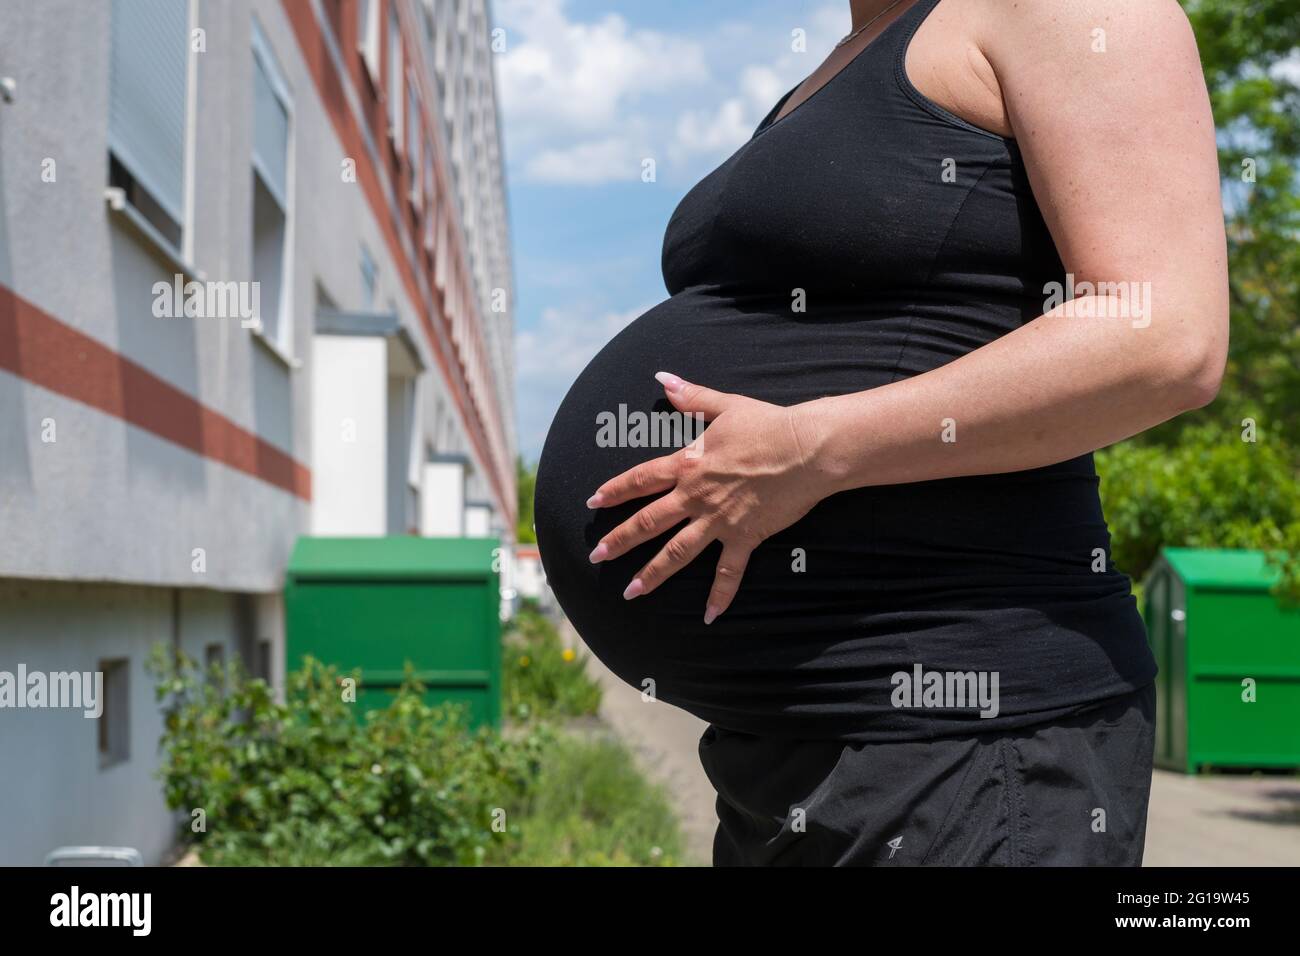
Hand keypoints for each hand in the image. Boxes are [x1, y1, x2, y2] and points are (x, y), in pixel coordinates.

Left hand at [586, 372, 835, 623]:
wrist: (807, 449)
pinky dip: (719, 596)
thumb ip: (691, 397)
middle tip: (596, 557)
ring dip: (652, 574)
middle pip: (649, 521)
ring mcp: (719, 520)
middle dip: (620, 540)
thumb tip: (663, 378)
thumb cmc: (768, 425)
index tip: (592, 503)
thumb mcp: (725, 406)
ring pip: (677, 552)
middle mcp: (697, 496)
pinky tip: (708, 617)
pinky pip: (728, 573)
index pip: (641, 479)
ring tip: (631, 592)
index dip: (614, 491)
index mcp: (689, 464)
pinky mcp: (745, 537)